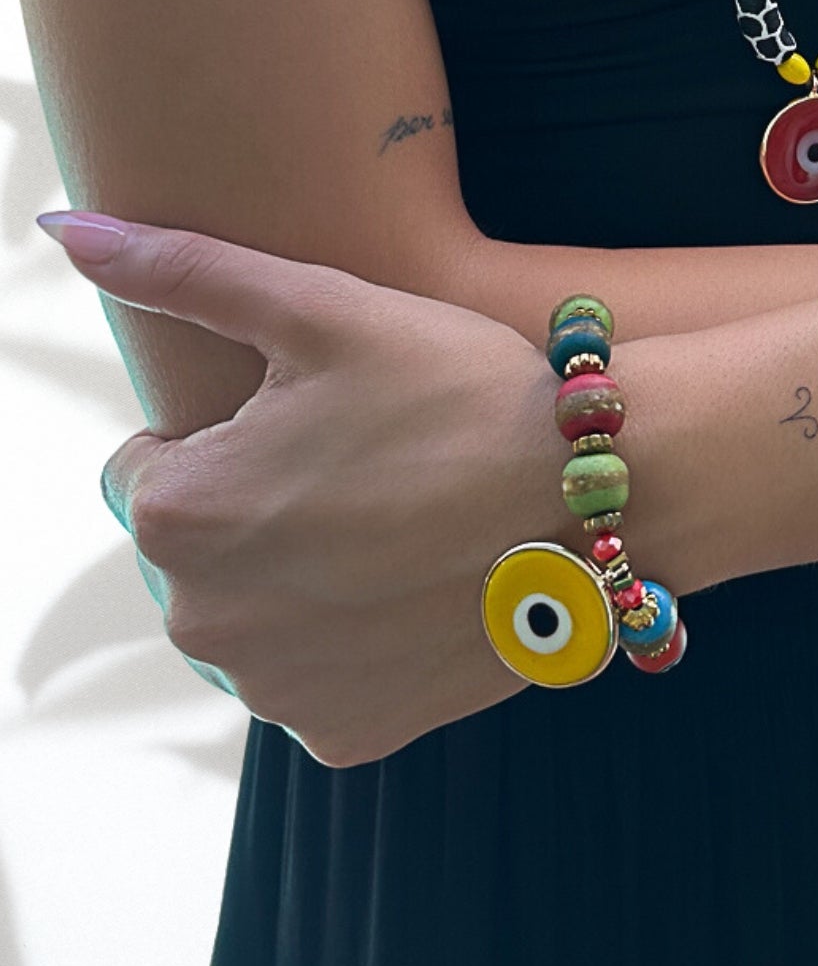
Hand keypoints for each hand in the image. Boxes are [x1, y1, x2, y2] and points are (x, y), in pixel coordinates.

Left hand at [37, 212, 567, 766]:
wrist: (599, 498)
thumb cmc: (461, 392)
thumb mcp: (324, 310)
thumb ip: (183, 272)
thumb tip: (70, 229)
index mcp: (178, 513)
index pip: (148, 472)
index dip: (228, 439)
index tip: (315, 426)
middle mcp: (204, 624)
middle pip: (198, 555)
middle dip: (255, 515)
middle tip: (365, 474)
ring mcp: (276, 693)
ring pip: (254, 622)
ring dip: (298, 585)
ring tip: (395, 531)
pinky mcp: (345, 736)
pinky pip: (313, 684)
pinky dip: (348, 650)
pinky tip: (411, 597)